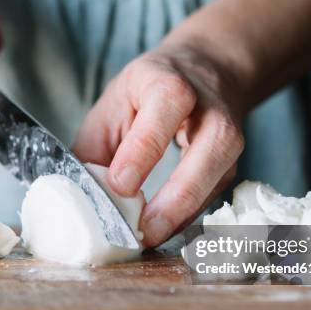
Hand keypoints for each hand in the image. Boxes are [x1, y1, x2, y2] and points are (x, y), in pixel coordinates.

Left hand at [73, 43, 245, 246]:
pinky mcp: (232, 166)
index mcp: (170, 85)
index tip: (119, 187)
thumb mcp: (114, 102)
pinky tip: (163, 230)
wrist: (208, 71)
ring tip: (149, 238)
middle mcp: (210, 111)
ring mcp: (229, 141)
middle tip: (142, 231)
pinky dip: (187, 217)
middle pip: (204, 156)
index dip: (140, 155)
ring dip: (181, 216)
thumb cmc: (150, 89)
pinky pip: (212, 196)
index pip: (161, 116)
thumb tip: (78, 196)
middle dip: (173, 200)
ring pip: (215, 182)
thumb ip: (95, 148)